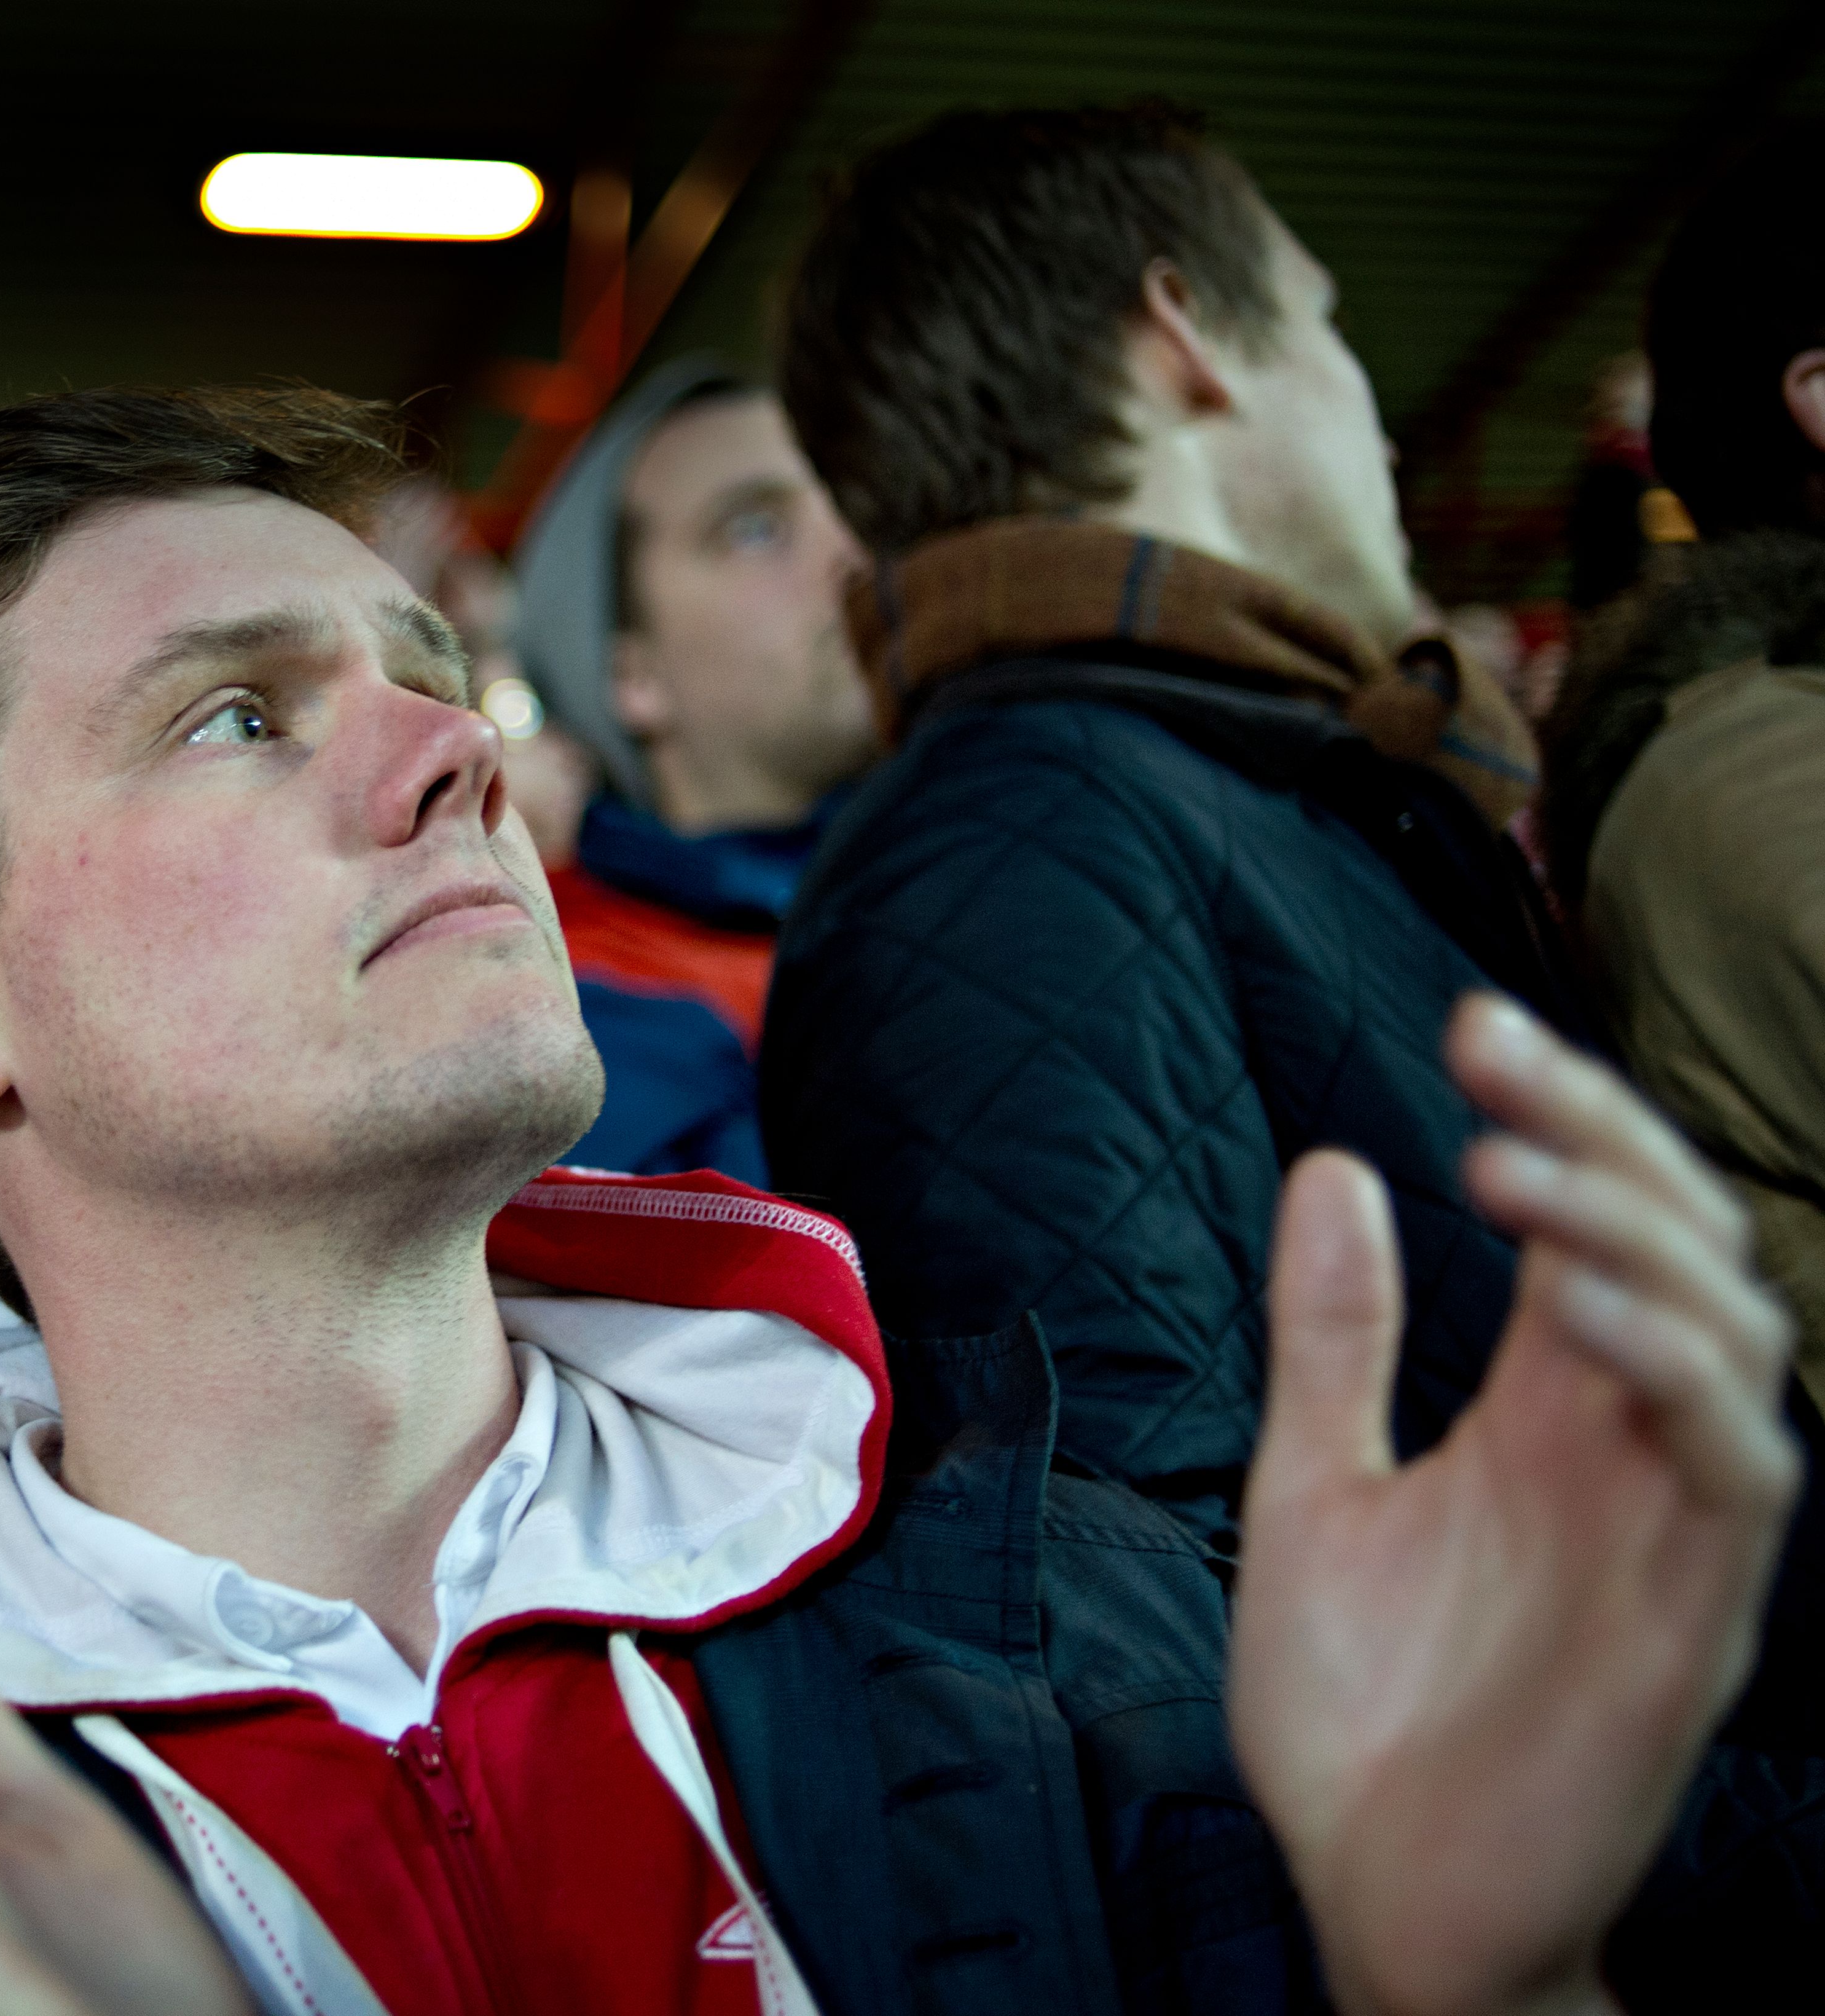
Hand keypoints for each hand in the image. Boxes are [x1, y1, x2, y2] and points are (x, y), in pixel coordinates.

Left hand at [1230, 995, 1797, 2015]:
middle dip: (1600, 1132)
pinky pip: (1738, 1473)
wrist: (1374, 1896)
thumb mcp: (1310, 1487)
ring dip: (1635, 1234)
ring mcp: (1672, 1537)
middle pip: (1678, 1247)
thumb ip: (1334, 1342)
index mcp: (1546, 1416)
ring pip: (1734, 1337)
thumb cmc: (1361, 1707)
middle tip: (1491, 1050)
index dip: (1555, 1113)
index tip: (1468, 1023)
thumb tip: (1333, 1165)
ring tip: (1511, 1166)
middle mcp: (1628, 1457)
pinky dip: (1671, 1373)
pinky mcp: (1692, 1626)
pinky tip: (1577, 1307)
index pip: (1592, 1223)